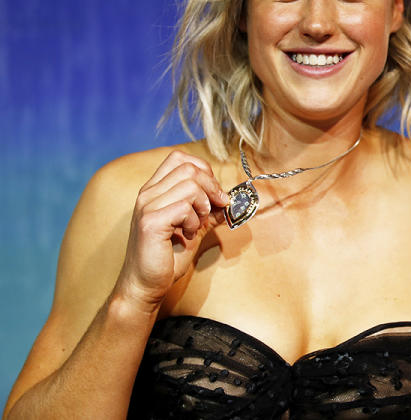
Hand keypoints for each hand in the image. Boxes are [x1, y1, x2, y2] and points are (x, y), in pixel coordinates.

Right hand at [114, 151, 228, 311]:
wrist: (147, 285)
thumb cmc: (168, 257)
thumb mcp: (194, 227)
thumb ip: (209, 210)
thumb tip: (231, 199)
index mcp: (155, 190)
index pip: (180, 158)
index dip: (204, 170)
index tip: (215, 193)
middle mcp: (147, 193)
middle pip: (189, 168)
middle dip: (212, 187)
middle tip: (214, 209)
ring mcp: (147, 206)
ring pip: (190, 185)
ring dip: (203, 205)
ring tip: (197, 224)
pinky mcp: (150, 222)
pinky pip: (184, 207)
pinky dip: (194, 220)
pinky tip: (188, 234)